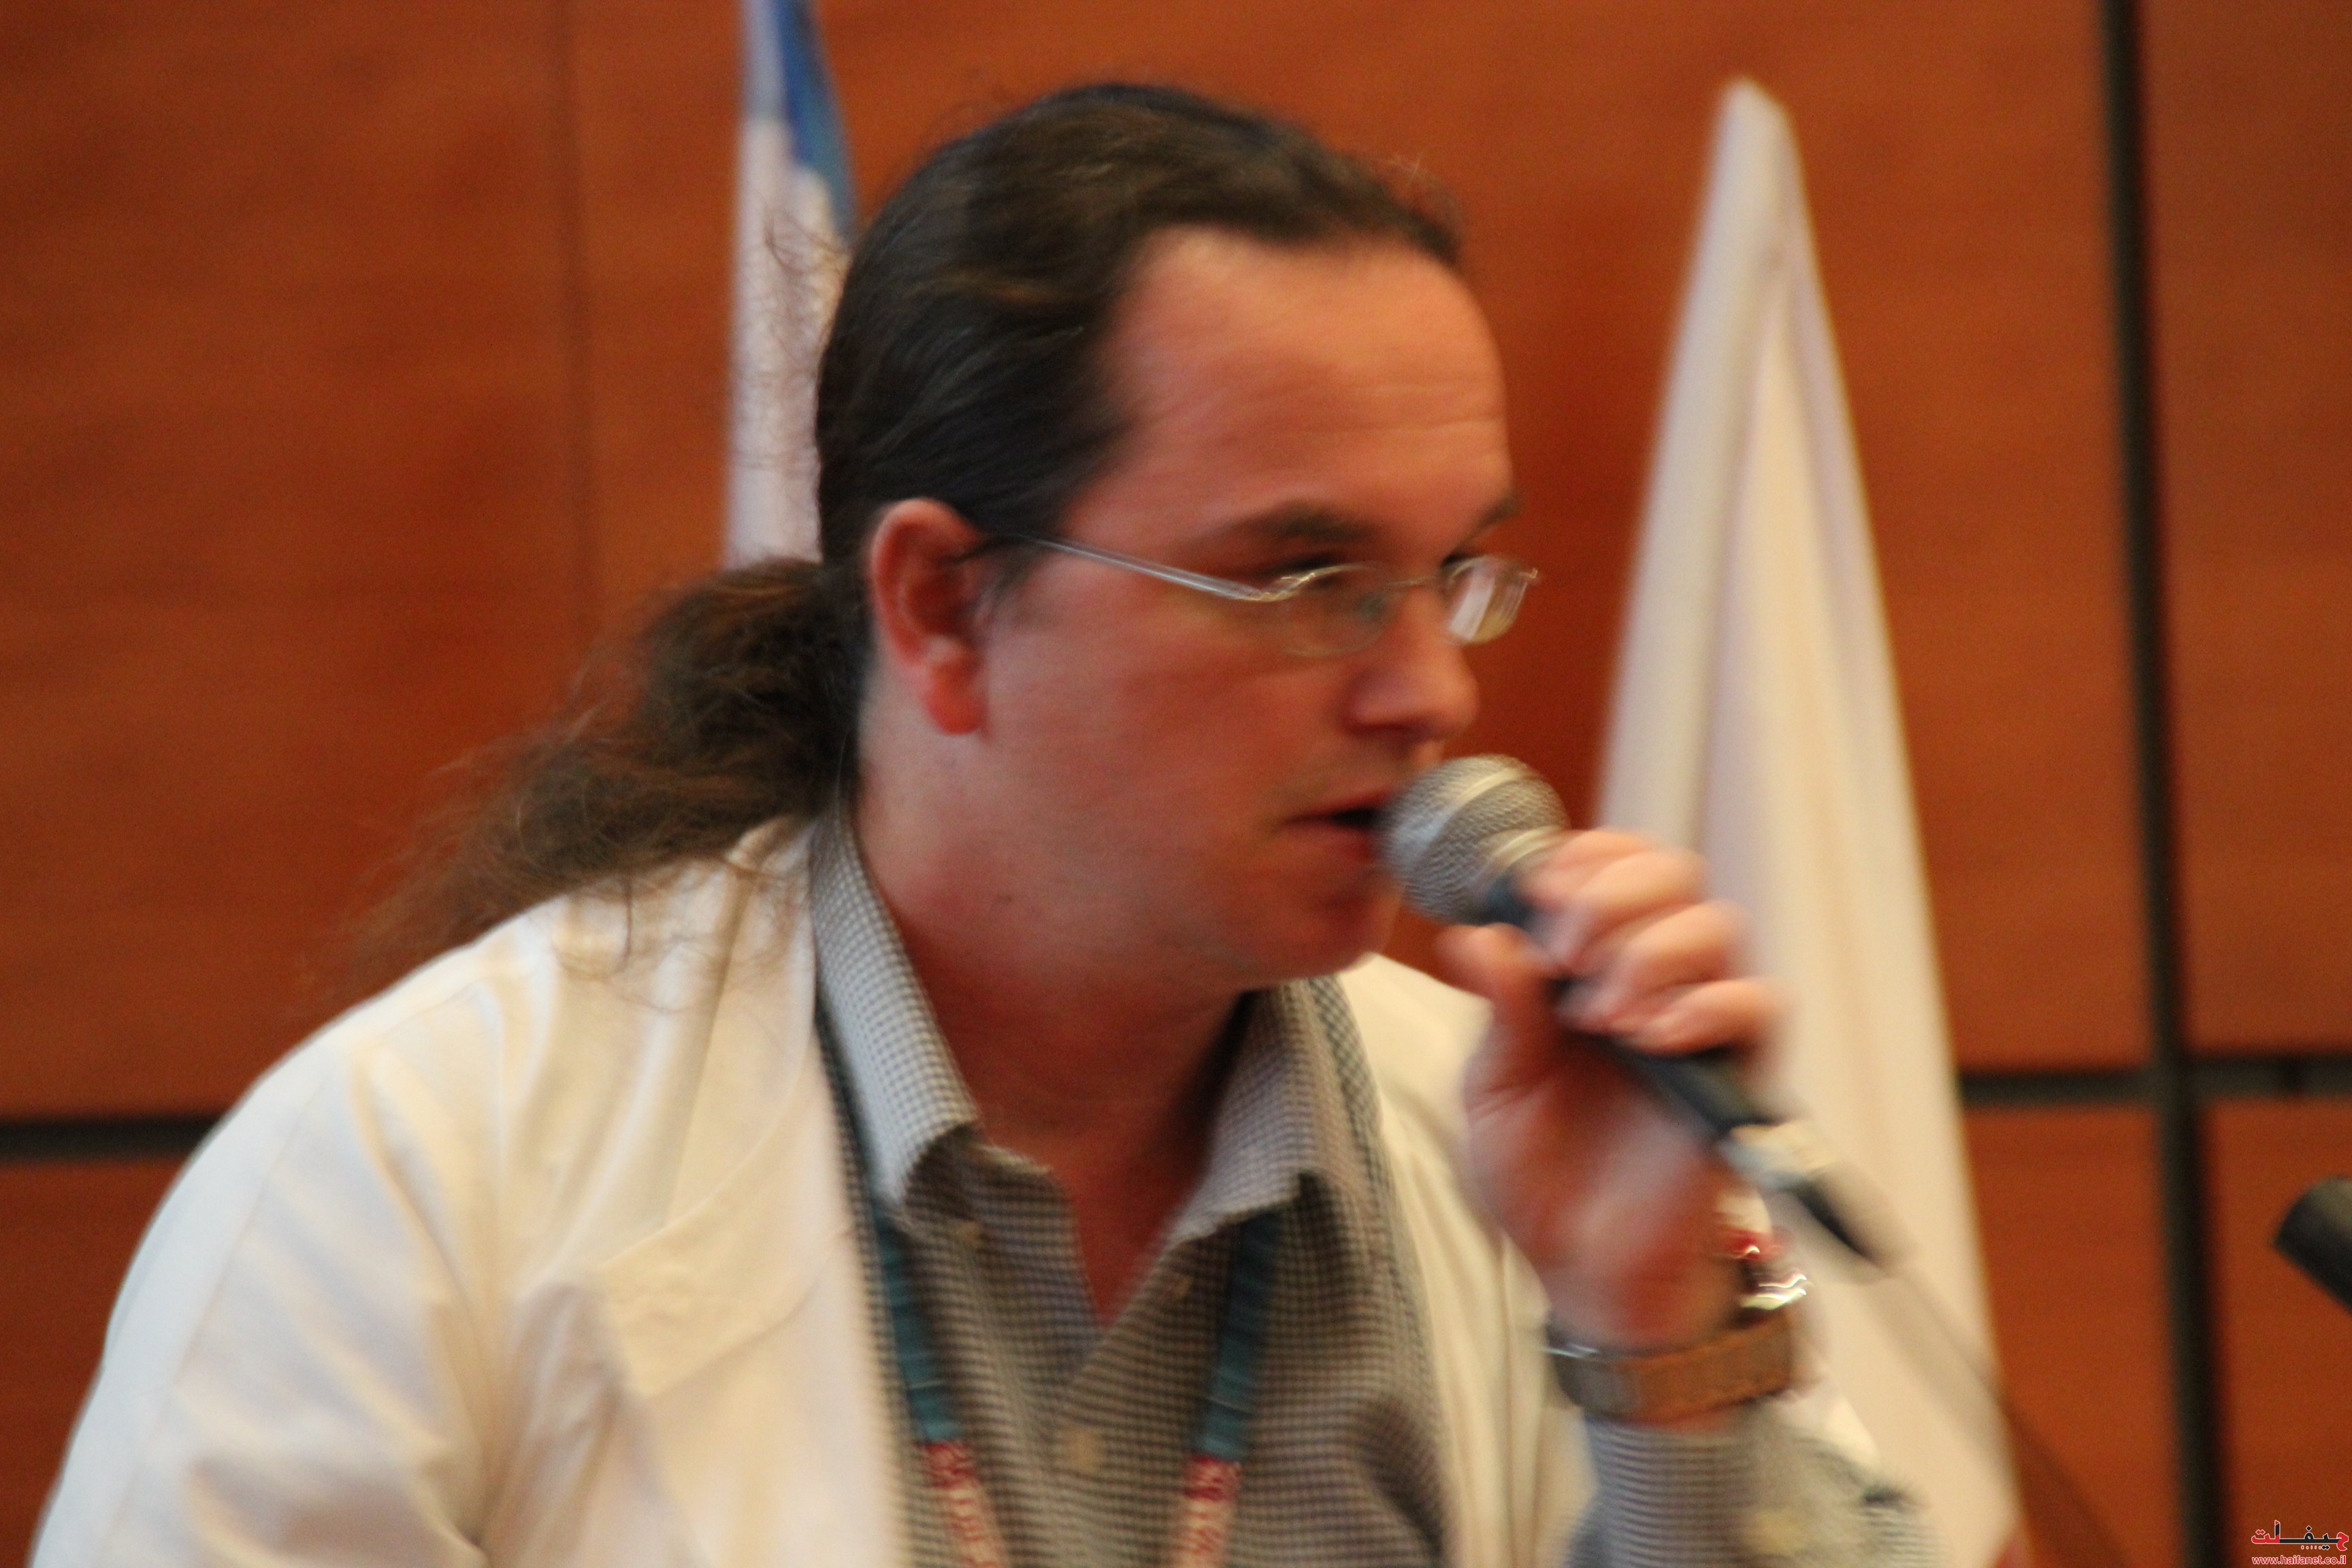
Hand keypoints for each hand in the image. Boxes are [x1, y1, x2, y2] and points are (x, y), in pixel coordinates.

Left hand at [1434, 829, 1777, 1357]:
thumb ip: (1498, 1009)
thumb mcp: (1495, 1086)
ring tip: (1601, 1015)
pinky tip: (1649, 1037)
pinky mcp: (1738, 1075)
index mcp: (1590, 965)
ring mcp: (1700, 1022)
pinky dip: (1705, 1004)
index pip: (1612, 865)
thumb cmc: (1540, 1172)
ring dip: (1650, 950)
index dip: (1581, 858)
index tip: (1536, 891)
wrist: (1584, 1267)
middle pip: (1674, 872)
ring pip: (1718, 925)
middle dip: (1613, 893)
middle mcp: (1654, 978)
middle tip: (1567, 951)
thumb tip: (1476, 934)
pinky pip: (1759, 1004)